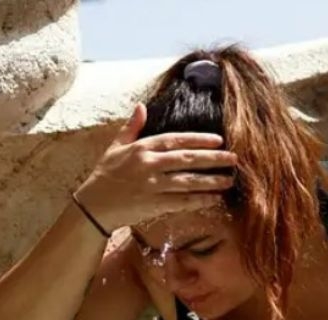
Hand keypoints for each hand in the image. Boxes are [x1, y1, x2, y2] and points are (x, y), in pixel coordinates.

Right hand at [74, 103, 236, 229]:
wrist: (94, 205)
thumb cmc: (105, 175)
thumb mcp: (116, 147)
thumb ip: (132, 127)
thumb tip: (141, 106)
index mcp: (141, 148)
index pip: (175, 140)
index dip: (199, 139)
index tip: (219, 140)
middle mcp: (149, 165)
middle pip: (187, 159)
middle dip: (213, 159)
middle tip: (234, 159)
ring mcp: (152, 185)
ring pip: (188, 181)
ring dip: (211, 180)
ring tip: (229, 179)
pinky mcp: (154, 204)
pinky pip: (182, 201)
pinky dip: (199, 200)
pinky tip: (215, 199)